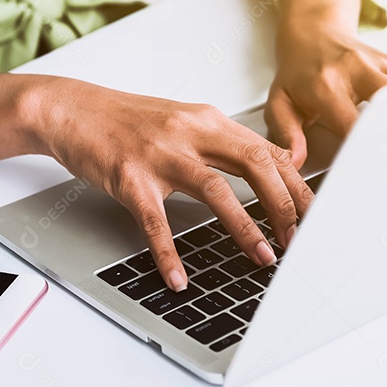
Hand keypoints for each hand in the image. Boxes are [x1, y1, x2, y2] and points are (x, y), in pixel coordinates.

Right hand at [34, 78, 314, 290]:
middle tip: (296, 240)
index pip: (267, 152)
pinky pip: (154, 221)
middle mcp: (189, 132)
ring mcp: (159, 154)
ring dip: (245, 227)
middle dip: (283, 205)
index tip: (312, 216)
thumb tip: (269, 171)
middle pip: (254, 165)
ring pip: (215, 190)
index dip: (296, 186)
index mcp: (208, 120)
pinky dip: (168, 253)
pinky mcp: (129, 177)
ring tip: (263, 258)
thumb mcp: (183, 121)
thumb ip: (221, 143)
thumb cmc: (128, 122)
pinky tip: (178, 277)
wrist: (73, 110)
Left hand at [266, 0, 386, 166]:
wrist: (312, 34)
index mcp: (327, 85)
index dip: (364, 150)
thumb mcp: (280, 102)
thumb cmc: (296, 73)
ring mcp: (379, 63)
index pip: (353, 125)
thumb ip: (286, 133)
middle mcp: (356, 70)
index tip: (368, 168)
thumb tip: (294, 160)